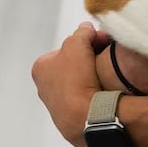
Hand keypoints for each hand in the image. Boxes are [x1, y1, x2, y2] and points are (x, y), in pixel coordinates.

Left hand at [31, 22, 108, 146]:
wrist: (85, 117)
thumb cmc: (75, 80)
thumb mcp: (77, 44)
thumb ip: (81, 33)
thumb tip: (86, 29)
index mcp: (40, 68)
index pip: (65, 49)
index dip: (84, 43)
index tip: (99, 43)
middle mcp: (44, 87)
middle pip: (72, 65)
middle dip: (88, 60)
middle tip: (105, 58)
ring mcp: (57, 104)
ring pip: (79, 82)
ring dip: (92, 77)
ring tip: (107, 76)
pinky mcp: (71, 118)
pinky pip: (86, 99)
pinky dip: (94, 94)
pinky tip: (105, 92)